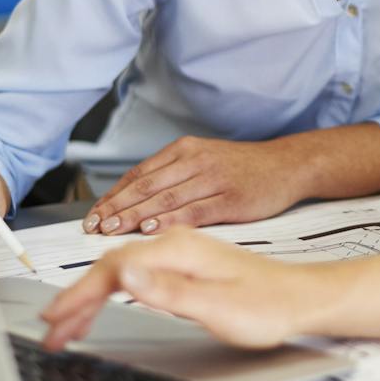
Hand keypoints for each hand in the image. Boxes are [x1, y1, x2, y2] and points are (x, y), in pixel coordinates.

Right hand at [41, 227, 306, 349]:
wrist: (302, 296)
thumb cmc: (268, 304)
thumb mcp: (217, 306)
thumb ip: (169, 290)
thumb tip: (125, 274)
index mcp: (182, 247)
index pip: (115, 265)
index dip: (81, 294)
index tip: (59, 319)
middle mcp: (181, 239)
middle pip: (114, 260)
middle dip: (79, 294)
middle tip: (55, 328)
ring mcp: (184, 245)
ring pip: (124, 258)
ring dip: (92, 286)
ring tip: (69, 316)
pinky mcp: (189, 256)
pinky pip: (139, 260)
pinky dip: (114, 278)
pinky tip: (106, 289)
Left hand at [83, 136, 305, 236]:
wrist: (287, 165)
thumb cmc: (245, 168)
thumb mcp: (205, 160)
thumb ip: (174, 175)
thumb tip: (134, 201)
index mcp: (186, 149)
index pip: (139, 174)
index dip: (112, 195)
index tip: (92, 214)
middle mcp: (196, 161)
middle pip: (146, 186)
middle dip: (116, 208)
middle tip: (93, 226)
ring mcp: (213, 179)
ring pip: (164, 199)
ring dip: (133, 216)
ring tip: (111, 231)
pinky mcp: (230, 199)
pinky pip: (192, 211)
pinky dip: (168, 221)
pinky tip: (150, 229)